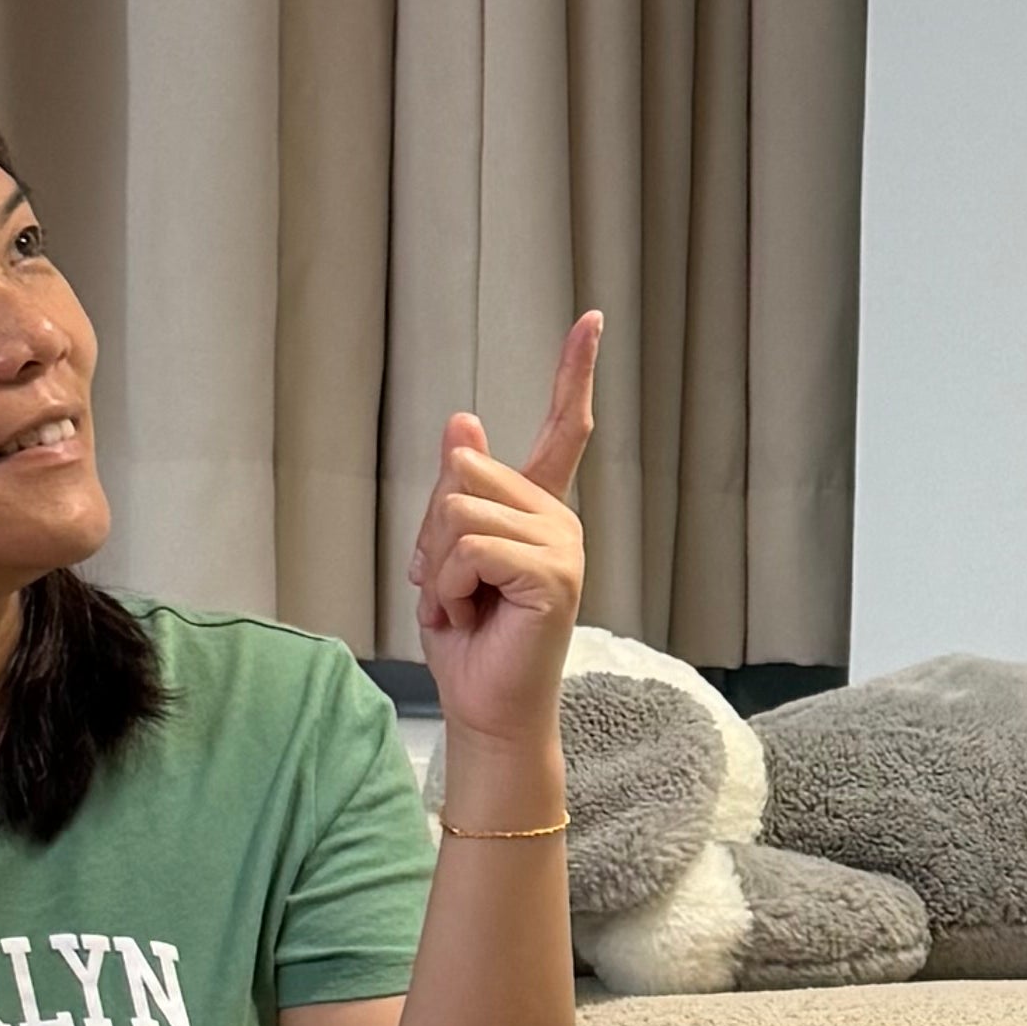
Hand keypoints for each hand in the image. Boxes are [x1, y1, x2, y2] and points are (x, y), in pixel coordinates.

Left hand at [414, 313, 598, 755]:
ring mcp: (563, 545)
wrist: (485, 707)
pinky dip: (452, 585)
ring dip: (439, 565)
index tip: (593, 318)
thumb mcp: (446, 554)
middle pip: (464, 471)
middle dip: (433, 531)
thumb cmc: (469, 640)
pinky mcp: (555, 574)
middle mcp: (560, 519)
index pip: (563, 428)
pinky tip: (473, 615)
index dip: (575, 371)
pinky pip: (472, 547)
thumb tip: (463, 418)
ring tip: (463, 605)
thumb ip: (456, 490)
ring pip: (459, 509)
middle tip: (449, 586)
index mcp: (538, 510)